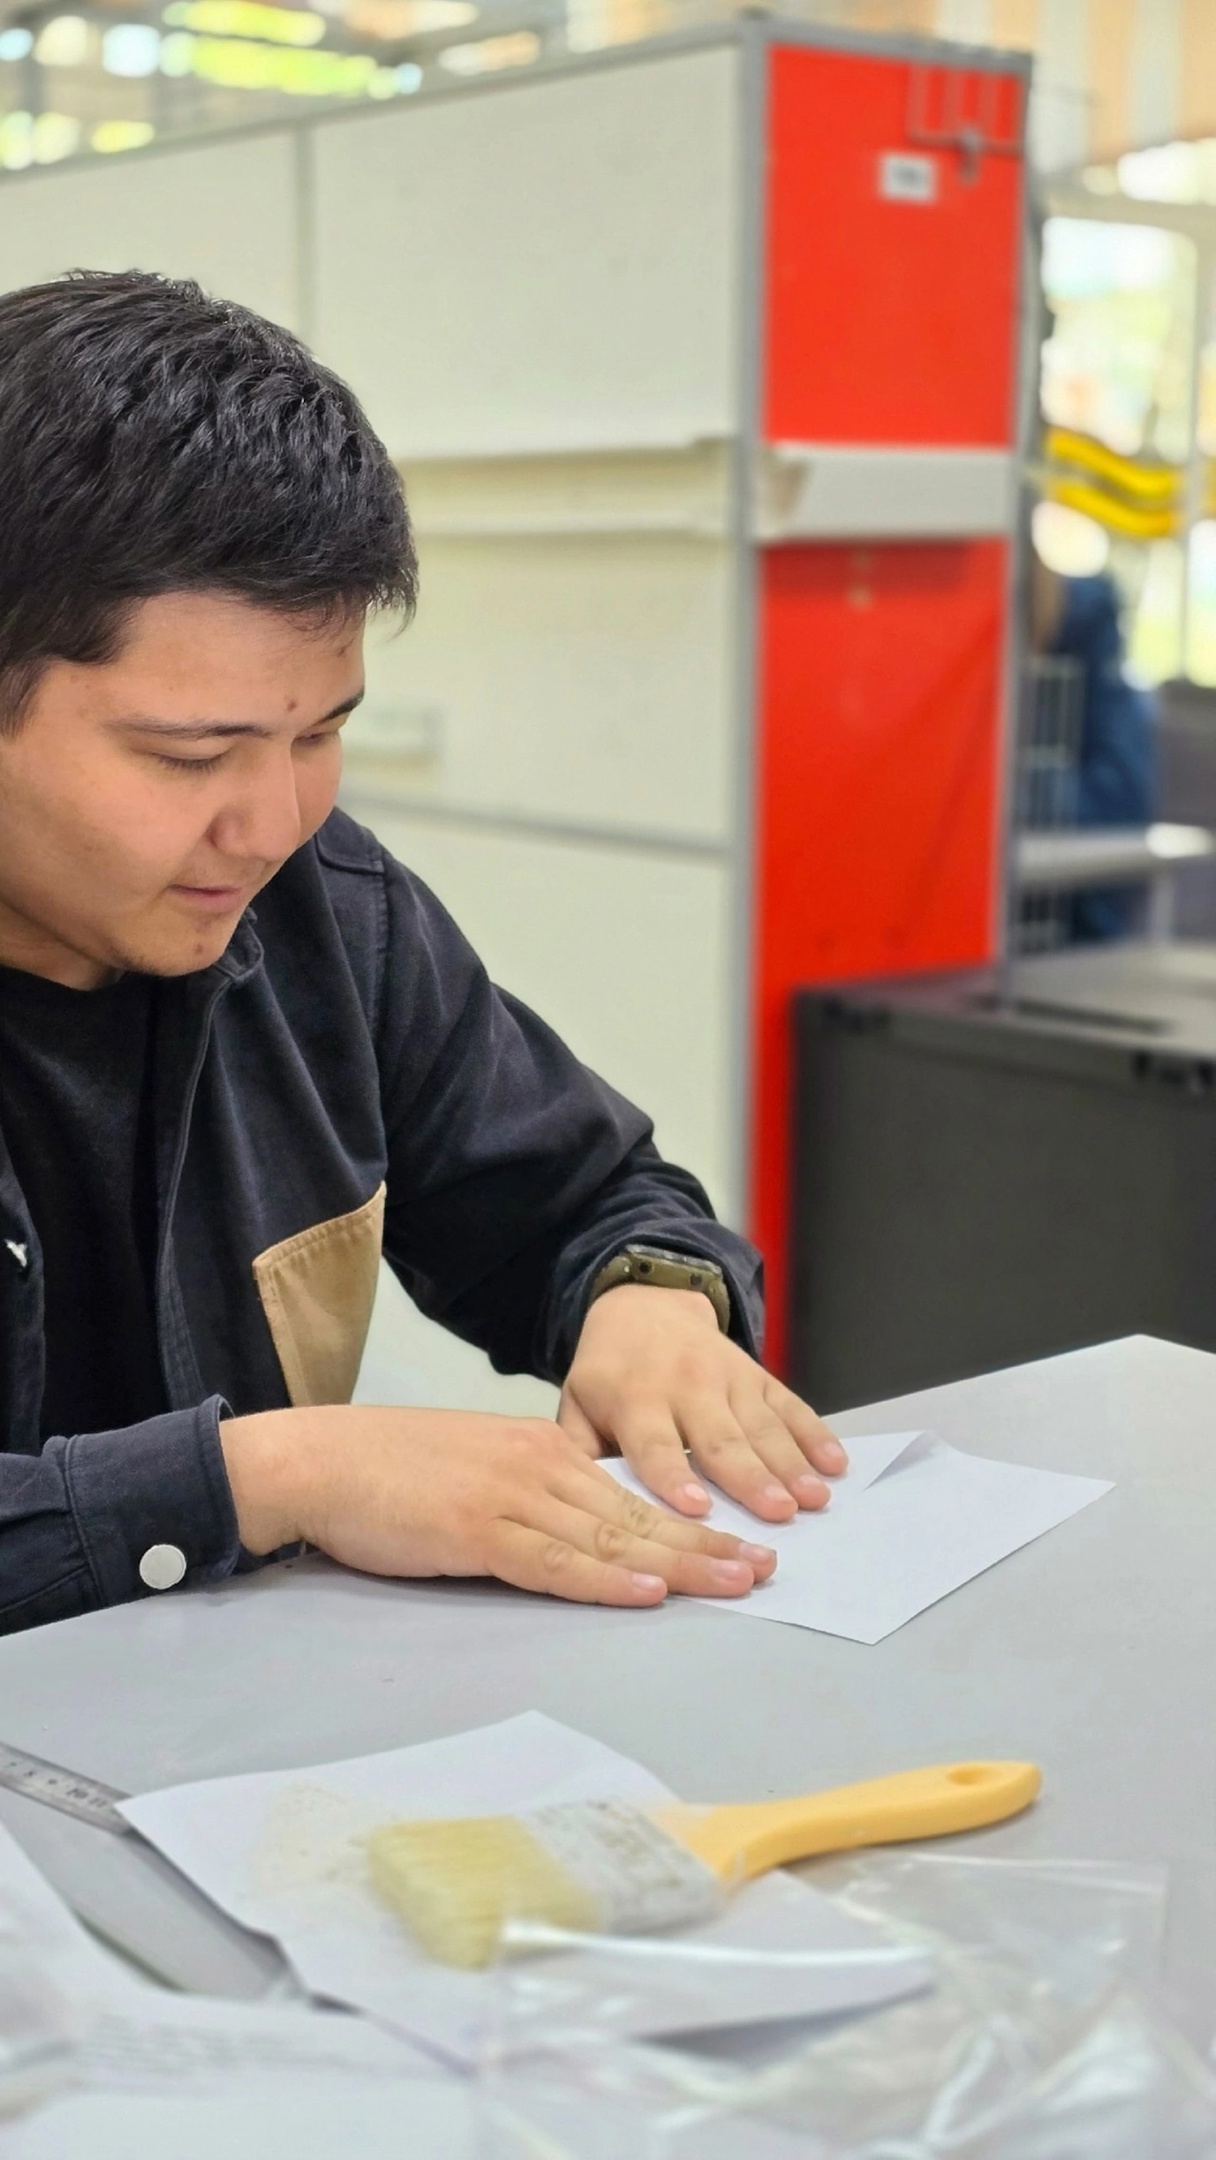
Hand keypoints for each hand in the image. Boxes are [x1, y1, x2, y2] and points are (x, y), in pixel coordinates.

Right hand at [218, 1404, 777, 1608]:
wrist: (319, 1460)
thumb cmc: (387, 1473)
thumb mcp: (474, 1471)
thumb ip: (526, 1498)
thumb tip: (574, 1537)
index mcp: (539, 1449)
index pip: (630, 1495)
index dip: (690, 1524)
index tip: (741, 1543)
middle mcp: (537, 1465)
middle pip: (637, 1516)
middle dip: (707, 1546)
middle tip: (766, 1570)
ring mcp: (509, 1494)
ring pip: (611, 1537)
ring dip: (679, 1565)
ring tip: (735, 1584)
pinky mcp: (475, 1528)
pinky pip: (554, 1561)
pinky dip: (605, 1580)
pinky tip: (647, 1592)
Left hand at [558, 1284, 845, 1523]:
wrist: (644, 1306)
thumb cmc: (608, 1373)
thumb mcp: (576, 1402)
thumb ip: (578, 1450)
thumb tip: (579, 1502)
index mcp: (633, 1399)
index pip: (655, 1444)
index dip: (675, 1476)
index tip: (698, 1509)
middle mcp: (686, 1387)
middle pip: (721, 1439)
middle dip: (751, 1477)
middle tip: (778, 1513)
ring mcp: (728, 1378)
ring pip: (762, 1426)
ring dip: (791, 1463)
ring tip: (814, 1498)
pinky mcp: (758, 1375)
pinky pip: (790, 1405)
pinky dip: (815, 1433)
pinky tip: (836, 1462)